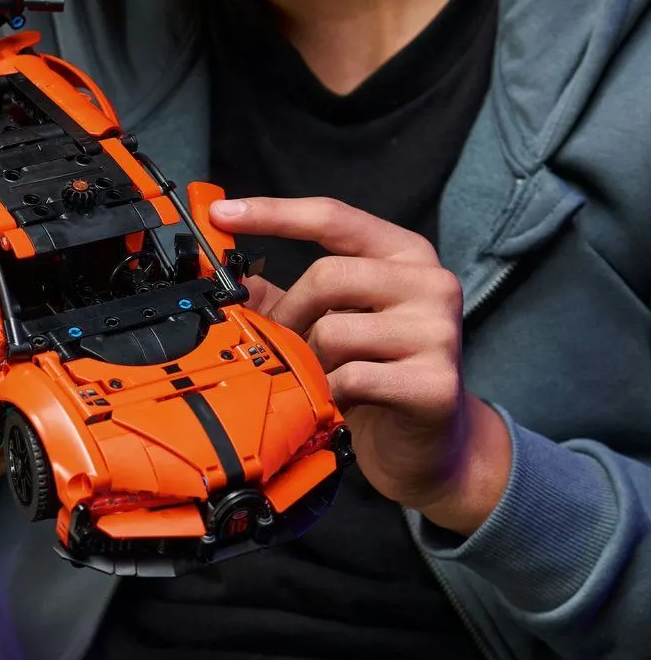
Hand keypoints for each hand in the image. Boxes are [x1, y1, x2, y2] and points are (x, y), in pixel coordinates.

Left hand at [210, 197, 511, 535]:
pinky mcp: (436, 383)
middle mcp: (431, 283)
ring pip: (333, 331)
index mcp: (404, 254)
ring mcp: (439, 332)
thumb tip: (226, 275)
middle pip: (327, 276)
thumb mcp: (332, 319)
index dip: (271, 214)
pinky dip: (331, 393)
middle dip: (289, 314)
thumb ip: (284, 294)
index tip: (220, 214)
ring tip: (323, 376)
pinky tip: (342, 401)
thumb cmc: (377, 371)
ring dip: (311, 360)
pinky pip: (351, 378)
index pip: (332, 218)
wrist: (429, 445)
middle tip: (285, 343)